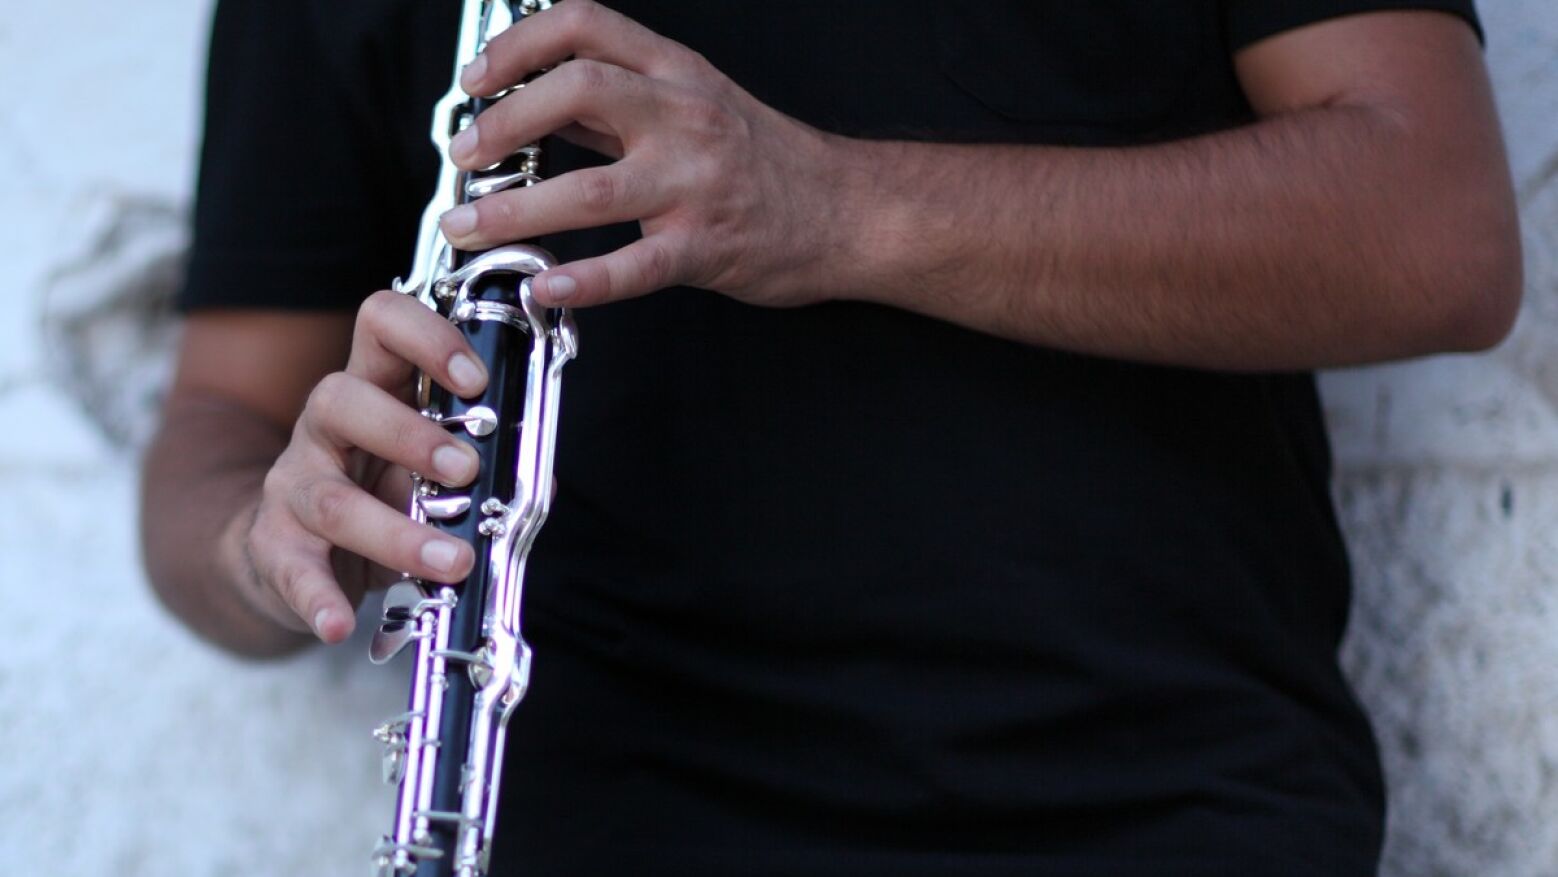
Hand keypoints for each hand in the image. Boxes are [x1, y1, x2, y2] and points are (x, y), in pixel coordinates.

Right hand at [234, 292, 487, 642]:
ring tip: (451, 560)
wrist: (289, 548)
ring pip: (332, 498)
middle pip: (341, 399)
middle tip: (468, 470)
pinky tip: (341, 624)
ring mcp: (295, 484)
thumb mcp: (422, 460)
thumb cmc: (378, 491)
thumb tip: (535, 469)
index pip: (380, 323)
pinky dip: (320, 599)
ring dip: (395, 532)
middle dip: (411, 435)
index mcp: (371, 387)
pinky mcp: (275, 545)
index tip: (475, 379)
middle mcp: (324, 426)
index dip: (426, 339)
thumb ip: (469, 454)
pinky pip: (294, 570)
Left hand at [438, 0, 859, 309]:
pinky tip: (543, 286)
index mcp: (676, 74)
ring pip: (592, 187)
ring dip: (516, 210)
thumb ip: (619, 105)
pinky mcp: (705, 246)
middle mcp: (684, 116)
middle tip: (464, 154)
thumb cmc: (766, 162)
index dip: (518, 44)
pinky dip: (583, 280)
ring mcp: (696, 183)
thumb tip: (535, 106)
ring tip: (468, 227)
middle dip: (505, 120)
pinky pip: (635, 265)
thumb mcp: (695, 106)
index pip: (586, 25)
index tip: (476, 79)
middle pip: (580, 89)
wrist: (846, 212)